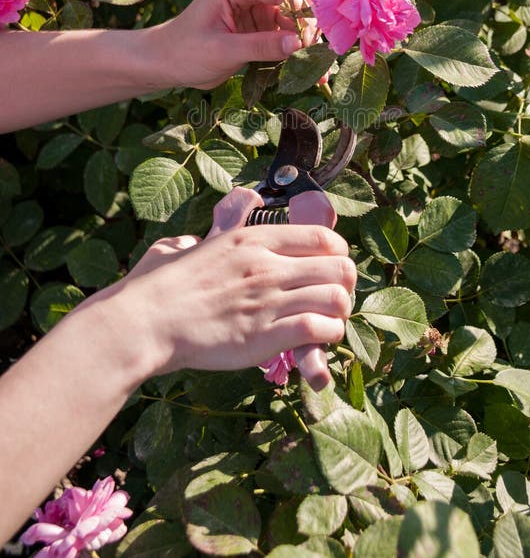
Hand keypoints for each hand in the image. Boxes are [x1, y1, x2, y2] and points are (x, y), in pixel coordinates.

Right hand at [106, 189, 354, 375]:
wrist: (143, 323)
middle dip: (345, 285)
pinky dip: (327, 336)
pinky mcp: (265, 336)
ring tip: (327, 322)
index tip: (331, 268)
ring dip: (339, 313)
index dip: (338, 254)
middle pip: (340, 267)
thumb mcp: (184, 246)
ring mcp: (267, 301)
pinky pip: (319, 330)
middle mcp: (266, 265)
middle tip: (333, 299)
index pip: (323, 237)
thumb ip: (206, 233)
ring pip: (336, 299)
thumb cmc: (156, 287)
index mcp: (250, 240)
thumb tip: (209, 227)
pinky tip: (316, 341)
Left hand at [147, 0, 314, 89]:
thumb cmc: (184, 51)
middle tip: (320, 50)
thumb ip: (259, 46)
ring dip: (308, 40)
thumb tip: (297, 44)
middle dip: (311, 21)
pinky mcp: (261, 28)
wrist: (167, 64)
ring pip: (296, 18)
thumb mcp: (221, 51)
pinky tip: (313, 72)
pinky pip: (288, 35)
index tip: (313, 36)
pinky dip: (299, 51)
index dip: (302, 8)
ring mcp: (258, 8)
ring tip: (320, 67)